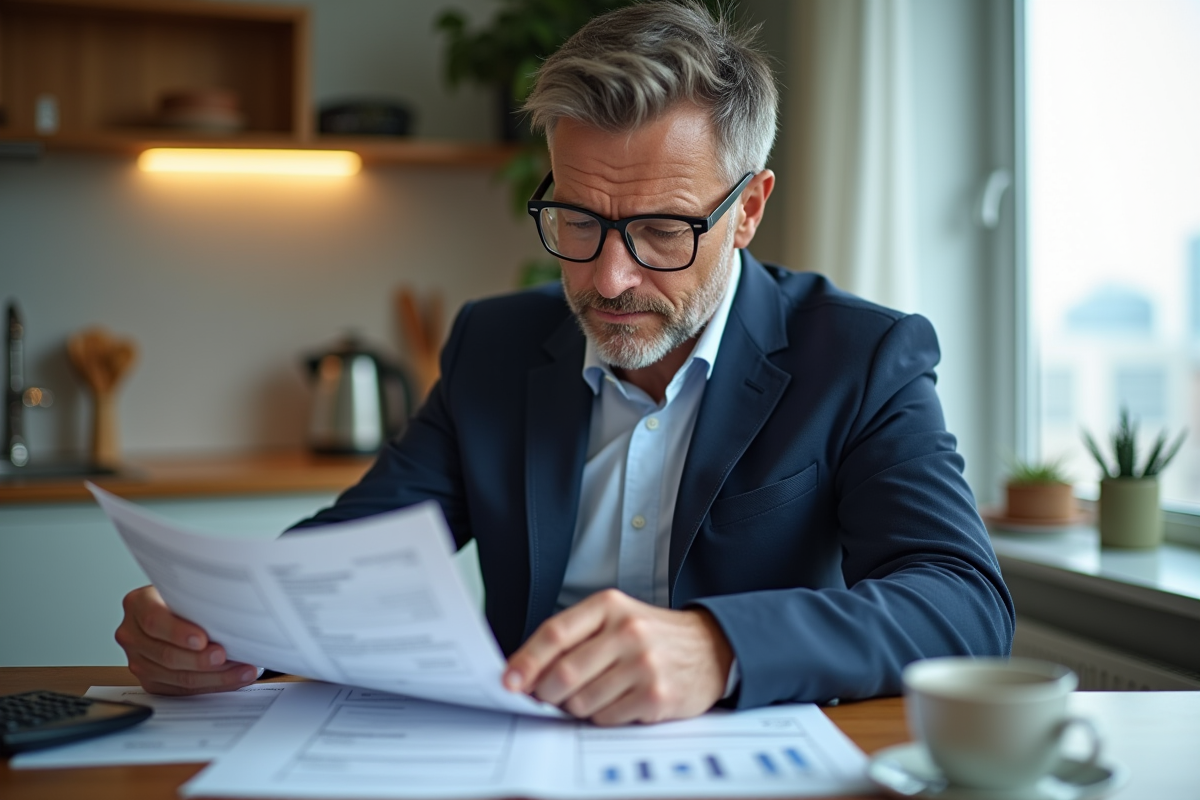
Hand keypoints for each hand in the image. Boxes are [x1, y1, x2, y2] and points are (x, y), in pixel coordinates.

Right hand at [115, 585, 258, 694]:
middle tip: (224, 656)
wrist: (177, 608)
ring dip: (214, 676)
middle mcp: (132, 634)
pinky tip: (234, 678)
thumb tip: (232, 607)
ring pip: (176, 676)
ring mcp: (139, 660)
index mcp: (138, 604)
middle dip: (200, 659)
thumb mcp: (188, 586)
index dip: (178, 632)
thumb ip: (198, 596)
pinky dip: (212, 684)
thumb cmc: (186, 595)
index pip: (154, 620)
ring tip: (242, 670)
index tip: (202, 639)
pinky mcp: (151, 680)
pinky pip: (182, 690)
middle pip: (166, 654)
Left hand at [503, 589, 733, 724]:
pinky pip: (607, 718)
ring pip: (582, 701)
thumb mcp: (615, 618)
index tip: (508, 681)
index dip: (526, 661)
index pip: (555, 634)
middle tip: (542, 699)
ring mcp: (644, 664)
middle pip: (564, 673)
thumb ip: (574, 638)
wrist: (711, 648)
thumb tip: (526, 672)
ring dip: (574, 708)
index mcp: (609, 606)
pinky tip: (614, 703)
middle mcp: (628, 631)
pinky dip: (600, 717)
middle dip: (544, 694)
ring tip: (588, 697)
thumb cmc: (653, 635)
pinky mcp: (656, 696)